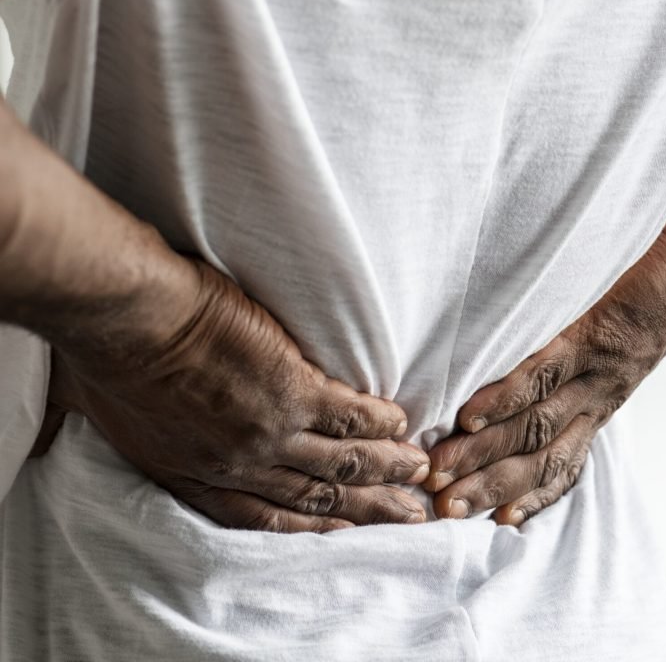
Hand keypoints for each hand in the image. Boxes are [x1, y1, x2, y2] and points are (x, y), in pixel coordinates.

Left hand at [31, 260, 429, 532]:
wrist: (127, 319)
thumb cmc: (107, 358)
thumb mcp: (94, 414)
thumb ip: (104, 430)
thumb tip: (66, 436)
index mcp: (195, 474)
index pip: (262, 515)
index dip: (309, 527)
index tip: (342, 530)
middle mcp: (238, 464)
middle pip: (313, 499)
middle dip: (362, 511)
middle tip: (404, 516)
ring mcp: (269, 431)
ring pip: (339, 463)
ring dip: (381, 471)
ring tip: (416, 471)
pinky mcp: (292, 389)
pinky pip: (348, 415)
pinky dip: (377, 424)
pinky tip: (400, 424)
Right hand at [422, 210, 665, 526]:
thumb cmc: (643, 309)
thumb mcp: (610, 356)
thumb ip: (571, 374)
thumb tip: (518, 388)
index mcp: (597, 410)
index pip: (559, 467)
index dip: (526, 498)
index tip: (487, 522)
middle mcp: (596, 403)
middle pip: (536, 458)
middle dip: (486, 486)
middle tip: (441, 506)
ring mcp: (593, 373)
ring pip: (534, 426)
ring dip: (484, 454)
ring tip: (441, 471)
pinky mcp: (591, 336)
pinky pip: (543, 374)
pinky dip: (504, 399)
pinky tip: (470, 417)